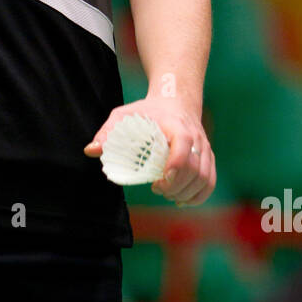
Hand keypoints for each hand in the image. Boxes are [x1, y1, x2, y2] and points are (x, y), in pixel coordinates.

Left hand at [84, 97, 215, 206]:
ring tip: (168, 195)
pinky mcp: (208, 157)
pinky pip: (210, 181)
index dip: (174, 167)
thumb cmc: (148, 110)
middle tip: (157, 189)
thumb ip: (109, 132)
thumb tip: (90, 150)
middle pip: (195, 168)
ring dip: (186, 193)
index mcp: (175, 126)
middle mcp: (195, 136)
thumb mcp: (124, 115)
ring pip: (204, 178)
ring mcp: (204, 147)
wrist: (175, 101)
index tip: (158, 182)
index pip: (183, 146)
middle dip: (176, 186)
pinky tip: (183, 201)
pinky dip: (199, 195)